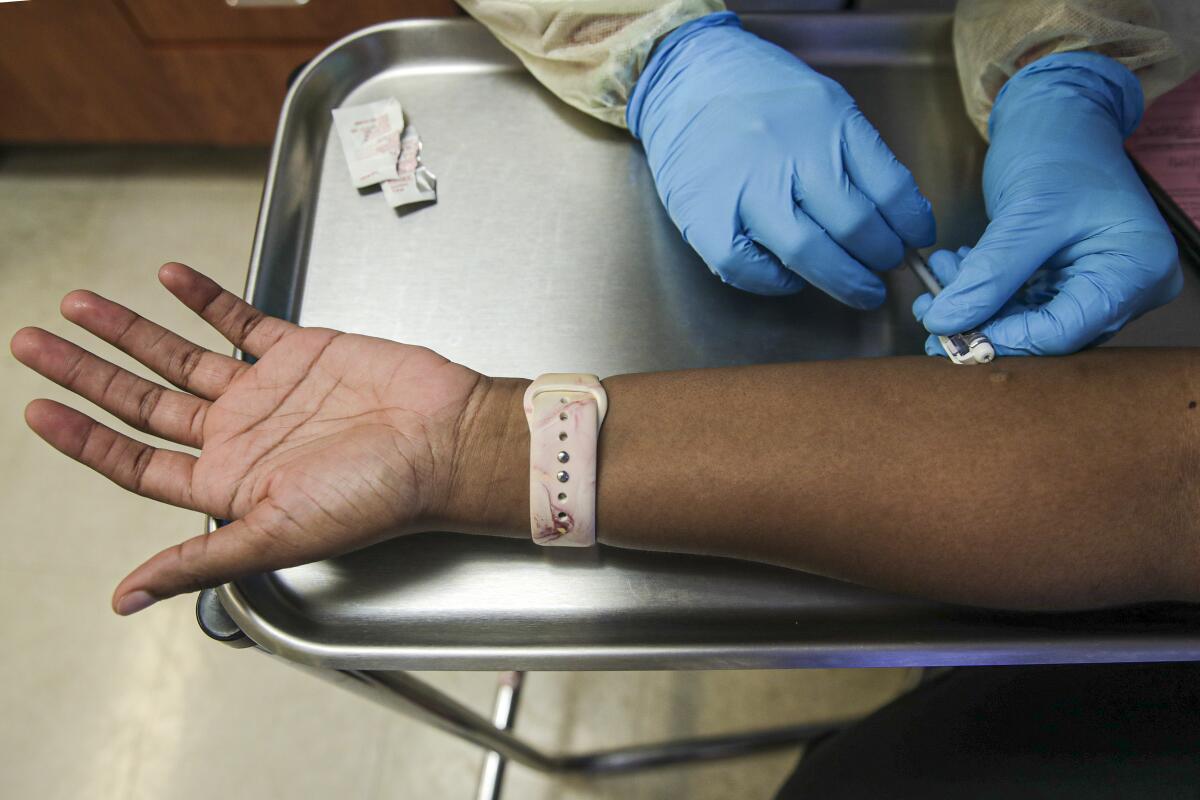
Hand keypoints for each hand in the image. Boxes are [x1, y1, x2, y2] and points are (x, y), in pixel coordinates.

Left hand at [10, 263, 490, 613]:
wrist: (443, 441)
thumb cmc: (377, 497)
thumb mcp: (278, 534)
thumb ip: (198, 560)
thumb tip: (125, 599)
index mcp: (229, 484)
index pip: (136, 462)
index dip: (84, 438)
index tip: (38, 410)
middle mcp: (240, 436)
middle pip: (144, 403)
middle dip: (87, 373)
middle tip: (32, 344)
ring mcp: (267, 391)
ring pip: (181, 356)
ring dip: (131, 330)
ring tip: (81, 304)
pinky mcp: (299, 352)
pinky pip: (240, 321)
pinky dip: (205, 298)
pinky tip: (170, 279)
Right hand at [627, 12, 934, 304]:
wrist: (685, 78)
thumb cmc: (759, 94)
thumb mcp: (824, 103)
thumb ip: (858, 154)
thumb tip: (897, 217)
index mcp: (829, 121)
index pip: (891, 188)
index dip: (912, 225)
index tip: (915, 240)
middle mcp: (790, 154)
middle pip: (856, 227)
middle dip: (882, 258)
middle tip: (886, 267)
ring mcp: (745, 188)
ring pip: (807, 253)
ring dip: (844, 281)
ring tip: (859, 288)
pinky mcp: (705, 218)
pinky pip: (748, 270)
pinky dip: (776, 283)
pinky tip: (789, 275)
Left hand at [916, 52, 1181, 355]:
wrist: (1060, 116)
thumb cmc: (1060, 148)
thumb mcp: (1025, 212)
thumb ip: (988, 273)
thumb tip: (944, 322)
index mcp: (1137, 269)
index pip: (1064, 331)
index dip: (1003, 336)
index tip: (949, 330)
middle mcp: (1127, 286)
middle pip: (1046, 333)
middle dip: (983, 320)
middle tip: (931, 309)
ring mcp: (1098, 285)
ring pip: (1027, 321)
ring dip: (977, 305)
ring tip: (940, 274)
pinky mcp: (1069, 280)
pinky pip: (1022, 304)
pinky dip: (985, 291)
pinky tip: (955, 270)